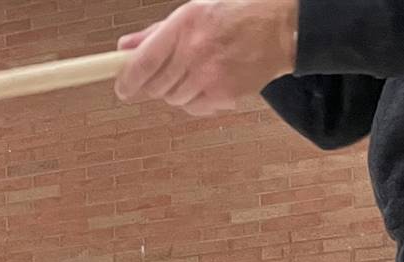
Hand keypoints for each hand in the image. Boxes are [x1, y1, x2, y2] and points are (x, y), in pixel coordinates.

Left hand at [115, 0, 298, 117]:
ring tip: (197, 71)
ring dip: (177, 91)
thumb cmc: (236, 15)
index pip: (142, 63)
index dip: (126, 80)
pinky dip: (196, 100)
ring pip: (173, 99)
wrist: (282, 28)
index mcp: (184, 25)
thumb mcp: (194, 12)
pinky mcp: (224, 94)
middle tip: (166, 75)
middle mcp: (194, 50)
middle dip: (153, 84)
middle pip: (155, 86)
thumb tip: (124, 48)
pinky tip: (211, 82)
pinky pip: (194, 108)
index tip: (122, 87)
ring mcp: (210, 75)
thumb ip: (156, 33)